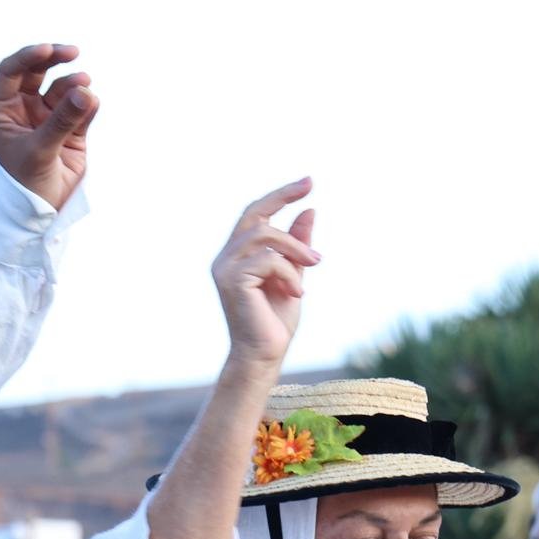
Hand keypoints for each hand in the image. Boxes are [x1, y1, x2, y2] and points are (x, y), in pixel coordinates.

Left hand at [0, 44, 96, 210]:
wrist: (41, 216)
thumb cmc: (26, 185)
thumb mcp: (40, 151)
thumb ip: (62, 121)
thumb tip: (85, 91)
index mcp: (1, 110)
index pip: (11, 71)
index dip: (29, 56)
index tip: (49, 50)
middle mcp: (22, 109)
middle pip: (37, 71)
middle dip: (54, 59)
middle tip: (72, 52)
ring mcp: (46, 118)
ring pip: (62, 88)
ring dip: (74, 84)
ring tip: (85, 89)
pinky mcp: (70, 130)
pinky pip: (81, 108)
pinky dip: (87, 103)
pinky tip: (91, 105)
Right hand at [211, 179, 320, 371]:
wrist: (264, 355)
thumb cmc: (276, 321)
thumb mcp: (293, 274)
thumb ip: (296, 245)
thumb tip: (309, 210)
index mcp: (236, 256)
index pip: (254, 214)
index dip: (280, 196)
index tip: (308, 182)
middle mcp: (225, 258)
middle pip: (255, 214)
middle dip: (282, 197)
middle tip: (311, 191)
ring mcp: (225, 268)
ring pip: (265, 235)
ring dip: (295, 248)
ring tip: (314, 265)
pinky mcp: (232, 280)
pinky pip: (269, 260)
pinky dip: (290, 275)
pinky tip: (296, 294)